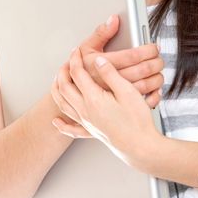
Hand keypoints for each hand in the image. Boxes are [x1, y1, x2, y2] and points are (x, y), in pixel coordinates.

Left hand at [51, 49, 161, 168]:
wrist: (141, 147)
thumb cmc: (137, 121)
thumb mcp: (127, 91)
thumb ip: (111, 74)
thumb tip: (99, 61)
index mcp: (93, 99)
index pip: (77, 73)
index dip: (76, 59)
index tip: (77, 50)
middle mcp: (85, 111)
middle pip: (64, 88)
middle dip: (63, 72)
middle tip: (67, 61)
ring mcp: (87, 123)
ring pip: (63, 105)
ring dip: (58, 90)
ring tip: (58, 81)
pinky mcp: (92, 132)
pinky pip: (71, 129)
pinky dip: (61, 125)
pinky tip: (57, 123)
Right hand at [78, 15, 163, 108]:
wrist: (75, 92)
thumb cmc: (82, 67)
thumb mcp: (87, 47)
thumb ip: (102, 32)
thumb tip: (115, 19)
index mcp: (104, 64)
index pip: (133, 55)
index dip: (148, 49)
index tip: (154, 47)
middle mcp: (111, 80)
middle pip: (143, 70)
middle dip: (156, 62)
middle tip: (159, 57)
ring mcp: (116, 94)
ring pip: (146, 86)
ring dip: (157, 77)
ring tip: (158, 71)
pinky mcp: (121, 105)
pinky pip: (143, 101)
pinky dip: (154, 95)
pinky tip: (155, 88)